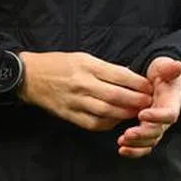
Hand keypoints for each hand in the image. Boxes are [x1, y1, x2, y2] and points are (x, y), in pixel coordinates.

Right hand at [19, 52, 153, 131]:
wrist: (30, 77)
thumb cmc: (59, 63)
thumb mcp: (83, 57)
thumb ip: (105, 68)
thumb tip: (128, 75)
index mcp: (87, 65)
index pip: (119, 75)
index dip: (137, 83)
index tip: (149, 87)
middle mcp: (82, 83)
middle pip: (115, 95)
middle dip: (135, 101)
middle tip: (149, 103)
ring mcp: (75, 101)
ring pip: (106, 112)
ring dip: (124, 114)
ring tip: (136, 113)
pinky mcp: (68, 114)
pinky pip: (92, 123)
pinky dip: (107, 124)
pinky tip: (116, 121)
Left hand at [118, 56, 180, 157]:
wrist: (158, 80)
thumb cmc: (162, 73)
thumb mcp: (165, 67)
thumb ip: (169, 68)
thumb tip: (178, 66)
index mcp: (172, 103)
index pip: (169, 114)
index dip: (157, 117)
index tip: (142, 113)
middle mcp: (165, 119)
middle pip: (158, 132)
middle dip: (142, 135)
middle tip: (127, 134)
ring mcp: (156, 126)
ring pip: (149, 142)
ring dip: (136, 144)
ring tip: (121, 141)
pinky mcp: (147, 132)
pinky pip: (143, 147)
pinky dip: (133, 151)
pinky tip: (121, 150)